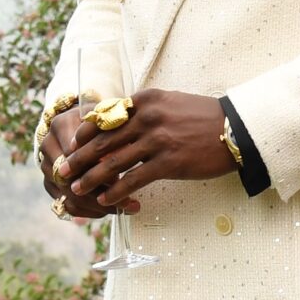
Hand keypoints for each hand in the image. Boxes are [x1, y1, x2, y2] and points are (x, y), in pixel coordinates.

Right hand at [39, 106, 137, 219]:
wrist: (79, 123)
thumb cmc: (102, 122)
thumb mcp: (110, 122)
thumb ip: (113, 136)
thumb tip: (122, 159)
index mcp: (61, 126)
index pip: (78, 157)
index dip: (102, 172)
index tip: (129, 180)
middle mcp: (48, 146)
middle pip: (71, 180)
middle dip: (101, 195)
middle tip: (129, 203)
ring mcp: (46, 166)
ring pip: (69, 196)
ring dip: (97, 207)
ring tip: (123, 209)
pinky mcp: (49, 183)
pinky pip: (65, 205)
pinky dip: (88, 211)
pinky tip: (107, 211)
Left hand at [62, 89, 236, 208]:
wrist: (235, 129)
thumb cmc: (203, 117)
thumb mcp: (171, 102)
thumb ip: (145, 109)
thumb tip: (118, 120)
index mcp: (147, 100)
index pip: (106, 116)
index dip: (85, 133)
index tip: (73, 145)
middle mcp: (149, 117)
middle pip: (104, 140)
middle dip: (80, 157)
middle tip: (64, 170)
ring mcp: (158, 140)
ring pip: (114, 161)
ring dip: (91, 177)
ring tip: (77, 188)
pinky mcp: (169, 162)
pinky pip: (134, 179)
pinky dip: (116, 190)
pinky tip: (105, 199)